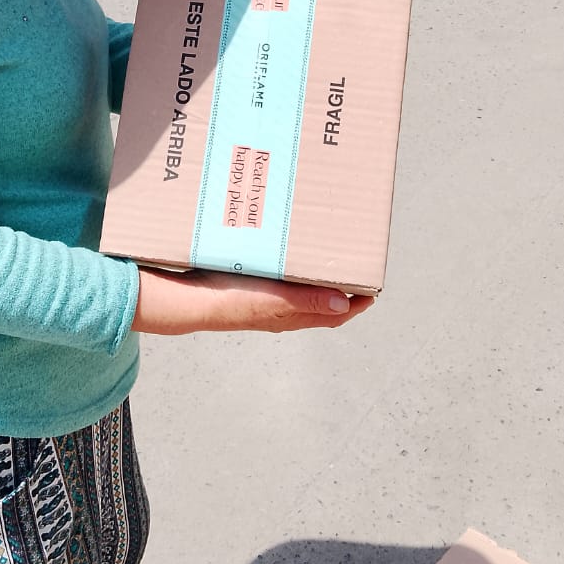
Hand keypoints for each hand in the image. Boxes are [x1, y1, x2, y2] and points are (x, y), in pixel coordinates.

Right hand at [132, 267, 373, 336]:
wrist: (189, 300)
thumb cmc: (231, 302)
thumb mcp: (275, 300)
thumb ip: (309, 301)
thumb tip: (346, 304)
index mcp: (292, 315)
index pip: (335, 314)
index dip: (357, 302)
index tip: (374, 285)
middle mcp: (281, 309)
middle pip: (321, 299)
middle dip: (340, 283)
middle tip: (353, 260)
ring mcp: (264, 297)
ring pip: (300, 287)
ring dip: (316, 272)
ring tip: (326, 250)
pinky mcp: (249, 285)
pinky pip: (279, 277)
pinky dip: (292, 265)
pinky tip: (287, 248)